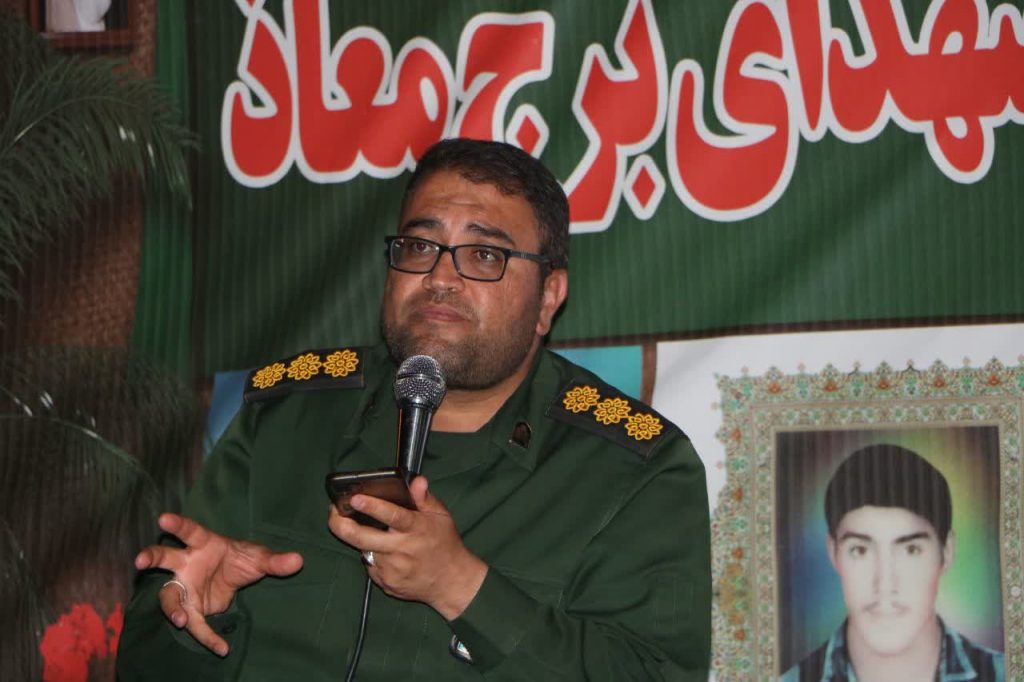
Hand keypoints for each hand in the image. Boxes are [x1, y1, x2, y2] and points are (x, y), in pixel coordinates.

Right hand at [134, 513, 302, 655]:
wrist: (235, 578)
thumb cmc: (240, 560)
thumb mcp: (259, 559)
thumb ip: (276, 561)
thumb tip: (298, 560)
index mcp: (202, 543)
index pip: (189, 531)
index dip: (177, 525)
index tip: (163, 518)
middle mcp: (186, 563)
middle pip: (163, 557)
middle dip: (150, 557)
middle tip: (139, 561)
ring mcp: (184, 586)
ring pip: (168, 595)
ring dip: (171, 607)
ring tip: (180, 620)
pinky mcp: (190, 607)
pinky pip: (193, 622)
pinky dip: (205, 635)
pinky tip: (220, 648)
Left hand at [327, 476, 486, 619]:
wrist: (451, 582)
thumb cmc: (445, 544)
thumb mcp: (441, 516)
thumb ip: (424, 498)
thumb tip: (417, 481)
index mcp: (416, 529)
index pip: (392, 516)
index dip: (372, 506)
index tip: (355, 498)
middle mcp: (401, 550)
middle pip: (361, 537)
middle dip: (340, 523)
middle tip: (333, 512)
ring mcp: (391, 569)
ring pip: (364, 550)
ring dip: (360, 539)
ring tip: (365, 530)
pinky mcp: (385, 583)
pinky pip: (371, 565)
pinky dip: (373, 556)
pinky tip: (384, 553)